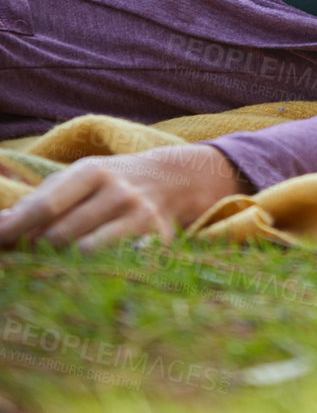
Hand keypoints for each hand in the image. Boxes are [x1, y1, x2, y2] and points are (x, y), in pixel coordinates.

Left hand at [0, 146, 243, 250]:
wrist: (175, 179)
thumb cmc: (112, 182)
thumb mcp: (81, 177)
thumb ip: (42, 198)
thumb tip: (2, 223)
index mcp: (93, 171)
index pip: (47, 204)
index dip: (17, 227)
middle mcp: (117, 190)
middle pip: (60, 235)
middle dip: (37, 251)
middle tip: (27, 259)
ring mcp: (138, 215)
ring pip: (84, 253)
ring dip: (62, 264)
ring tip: (55, 264)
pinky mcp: (155, 240)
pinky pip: (113, 264)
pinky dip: (93, 271)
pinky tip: (86, 271)